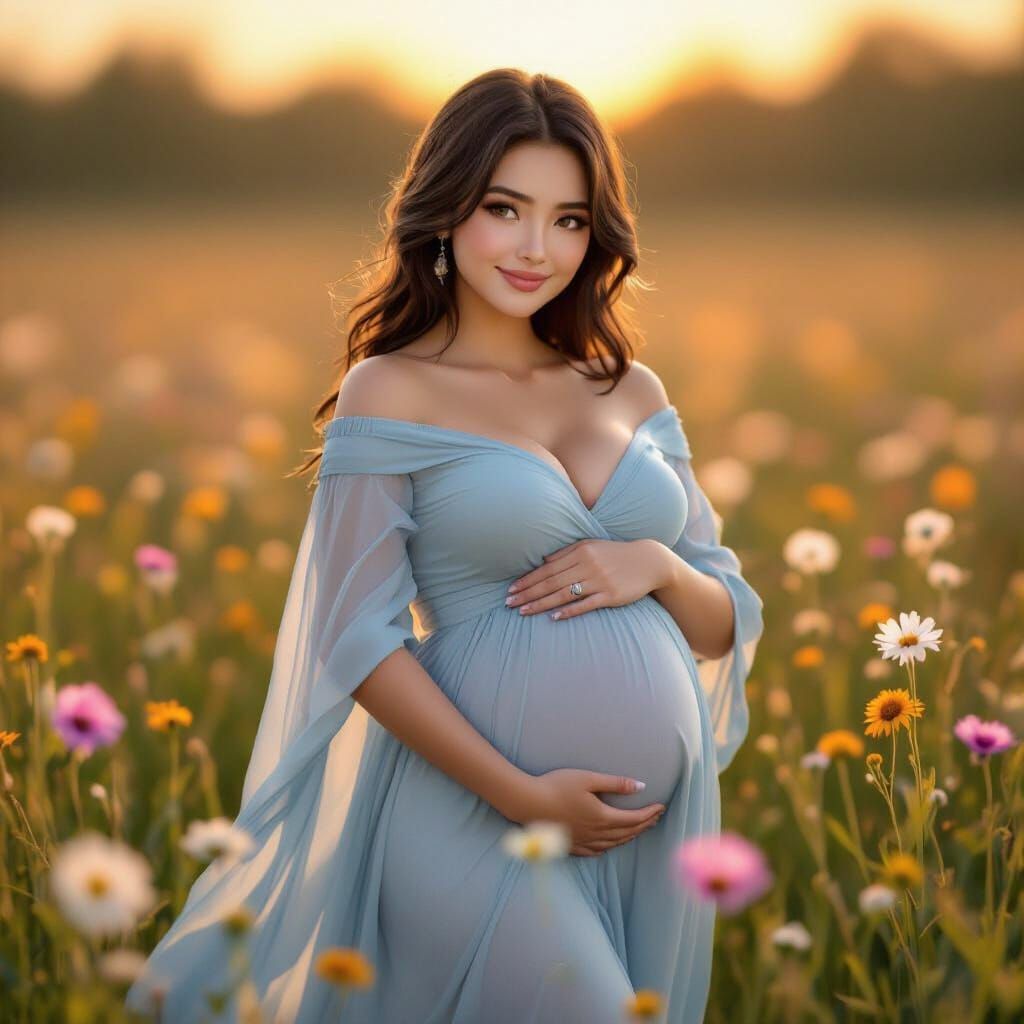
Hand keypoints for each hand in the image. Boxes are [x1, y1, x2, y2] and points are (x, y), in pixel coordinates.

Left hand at [505, 539, 671, 620]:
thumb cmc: (615, 553)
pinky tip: (554, 617)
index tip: (511, 590)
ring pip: (564, 594)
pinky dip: (569, 611)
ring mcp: (599, 581)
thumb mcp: (591, 545)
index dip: (528, 580)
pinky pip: (585, 604)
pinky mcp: (611, 595)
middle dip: (528, 593)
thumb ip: (567, 553)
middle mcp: (587, 565)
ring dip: (541, 604)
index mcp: (580, 552)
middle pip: (551, 582)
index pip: (547, 568)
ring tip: (523, 612)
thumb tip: (543, 562)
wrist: (649, 561)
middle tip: (509, 603)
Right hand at [509, 769, 665, 856]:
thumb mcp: (588, 779)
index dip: (649, 814)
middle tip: (656, 817)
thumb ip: (615, 783)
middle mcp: (595, 833)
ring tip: (639, 829)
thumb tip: (641, 786)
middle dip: (644, 825)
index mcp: (602, 817)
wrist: (527, 802)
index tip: (661, 807)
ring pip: (613, 844)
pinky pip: (596, 851)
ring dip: (630, 836)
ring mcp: (582, 842)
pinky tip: (609, 845)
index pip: (633, 819)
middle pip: (627, 833)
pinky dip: (608, 847)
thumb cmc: (556, 785)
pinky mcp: (571, 846)